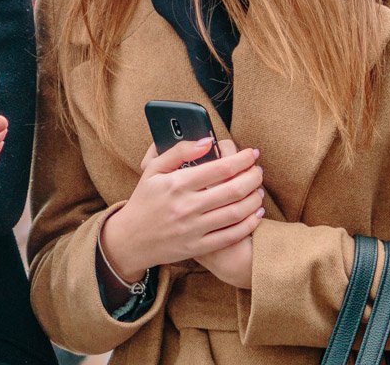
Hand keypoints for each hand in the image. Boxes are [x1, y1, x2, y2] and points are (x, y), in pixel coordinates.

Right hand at [100, 137, 264, 282]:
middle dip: (253, 176)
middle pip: (233, 189)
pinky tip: (256, 213)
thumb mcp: (153, 169)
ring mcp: (193, 229)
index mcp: (176, 183)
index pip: (219, 167)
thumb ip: (179, 151)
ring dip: (254, 199)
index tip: (252, 153)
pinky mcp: (198, 247)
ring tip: (259, 189)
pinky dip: (249, 224)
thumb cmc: (144, 200)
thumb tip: (208, 141)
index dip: (242, 159)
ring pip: (236, 213)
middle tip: (258, 170)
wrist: (130, 239)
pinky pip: (231, 236)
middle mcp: (186, 206)